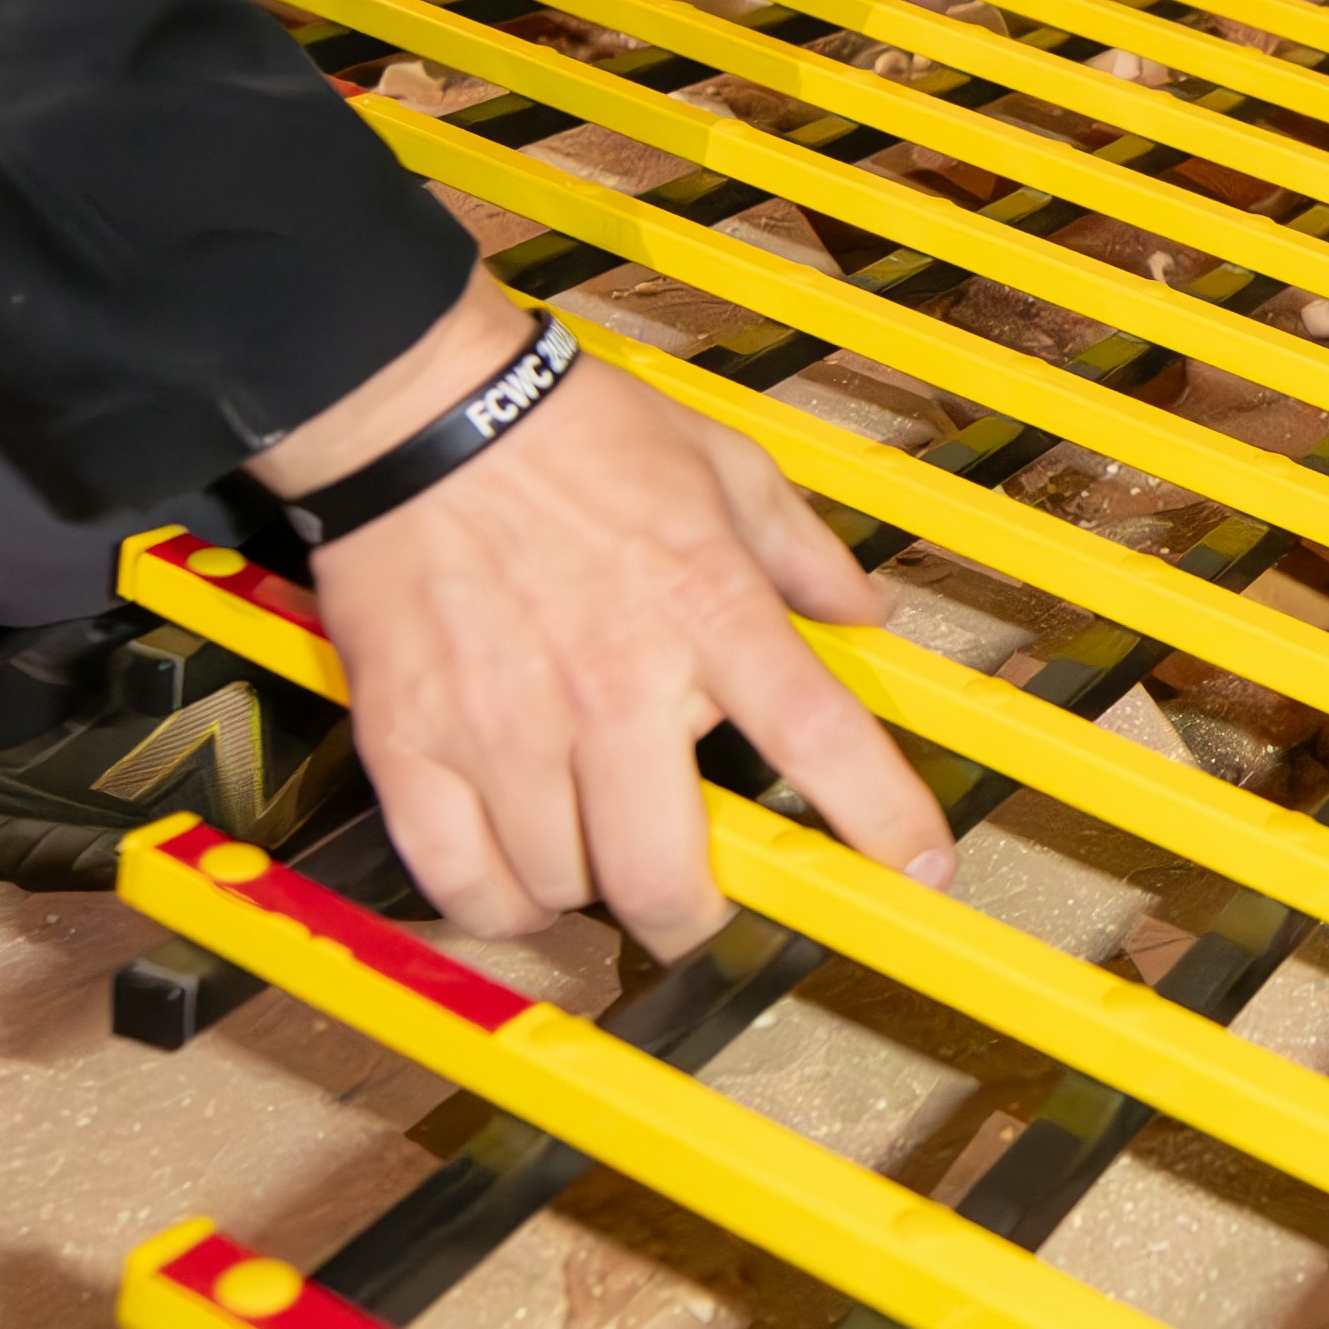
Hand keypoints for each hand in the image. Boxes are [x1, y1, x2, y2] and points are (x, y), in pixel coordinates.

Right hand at [276, 286, 950, 952]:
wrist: (423, 411)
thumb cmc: (574, 433)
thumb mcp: (723, 467)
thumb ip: (803, 552)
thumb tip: (865, 609)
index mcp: (707, 612)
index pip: (820, 740)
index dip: (882, 821)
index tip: (917, 869)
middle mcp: (611, 686)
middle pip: (664, 879)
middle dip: (694, 917)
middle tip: (696, 900)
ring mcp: (504, 724)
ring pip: (561, 887)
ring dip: (590, 890)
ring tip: (594, 848)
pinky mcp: (411, 740)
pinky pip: (461, 880)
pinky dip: (495, 902)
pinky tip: (515, 873)